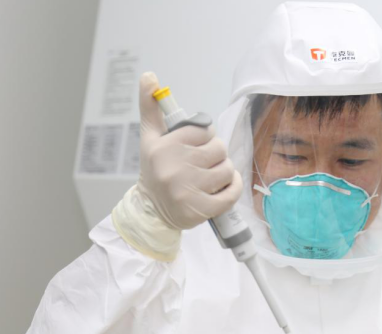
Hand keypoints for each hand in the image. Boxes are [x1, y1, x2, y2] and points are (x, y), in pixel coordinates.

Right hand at [136, 72, 241, 229]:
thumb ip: (151, 107)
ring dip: (224, 172)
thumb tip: (149, 76)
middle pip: (219, 149)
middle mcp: (174, 168)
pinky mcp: (200, 210)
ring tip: (210, 177)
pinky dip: (233, 188)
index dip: (206, 136)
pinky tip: (224, 187)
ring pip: (227, 170)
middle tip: (204, 163)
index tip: (198, 145)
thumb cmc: (156, 170)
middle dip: (216, 155)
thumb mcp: (150, 138)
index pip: (204, 129)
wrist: (151, 209)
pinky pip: (231, 193)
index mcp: (164, 147)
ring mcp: (187, 191)